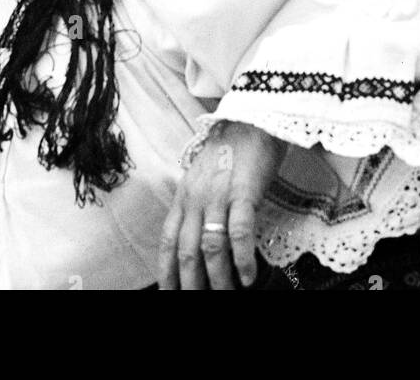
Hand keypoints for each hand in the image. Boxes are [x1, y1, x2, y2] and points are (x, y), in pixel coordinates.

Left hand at [159, 121, 284, 288]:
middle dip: (191, 283)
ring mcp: (218, 195)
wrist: (252, 118)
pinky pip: (239, 232)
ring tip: (227, 294)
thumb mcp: (204, 177)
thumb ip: (200, 206)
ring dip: (218, 278)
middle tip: (199, 301)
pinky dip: (243, 258)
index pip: (168, 241)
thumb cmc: (232, 149)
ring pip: (210, 247)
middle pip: (186, 251)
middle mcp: (196, 198)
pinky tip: (248, 276)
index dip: (167, 271)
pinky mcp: (243, 191)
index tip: (170, 293)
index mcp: (185, 195)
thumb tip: (204, 242)